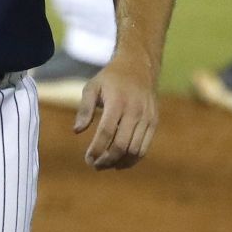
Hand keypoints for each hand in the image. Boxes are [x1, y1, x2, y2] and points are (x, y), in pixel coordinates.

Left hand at [72, 52, 159, 170]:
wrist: (139, 65)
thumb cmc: (111, 78)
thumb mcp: (93, 86)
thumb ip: (84, 108)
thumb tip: (77, 131)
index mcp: (117, 102)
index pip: (106, 133)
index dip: (96, 150)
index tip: (88, 159)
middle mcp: (134, 111)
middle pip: (122, 146)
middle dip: (107, 160)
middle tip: (95, 166)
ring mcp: (147, 117)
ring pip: (135, 150)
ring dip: (120, 163)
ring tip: (106, 165)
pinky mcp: (154, 122)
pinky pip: (144, 147)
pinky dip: (133, 159)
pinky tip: (120, 162)